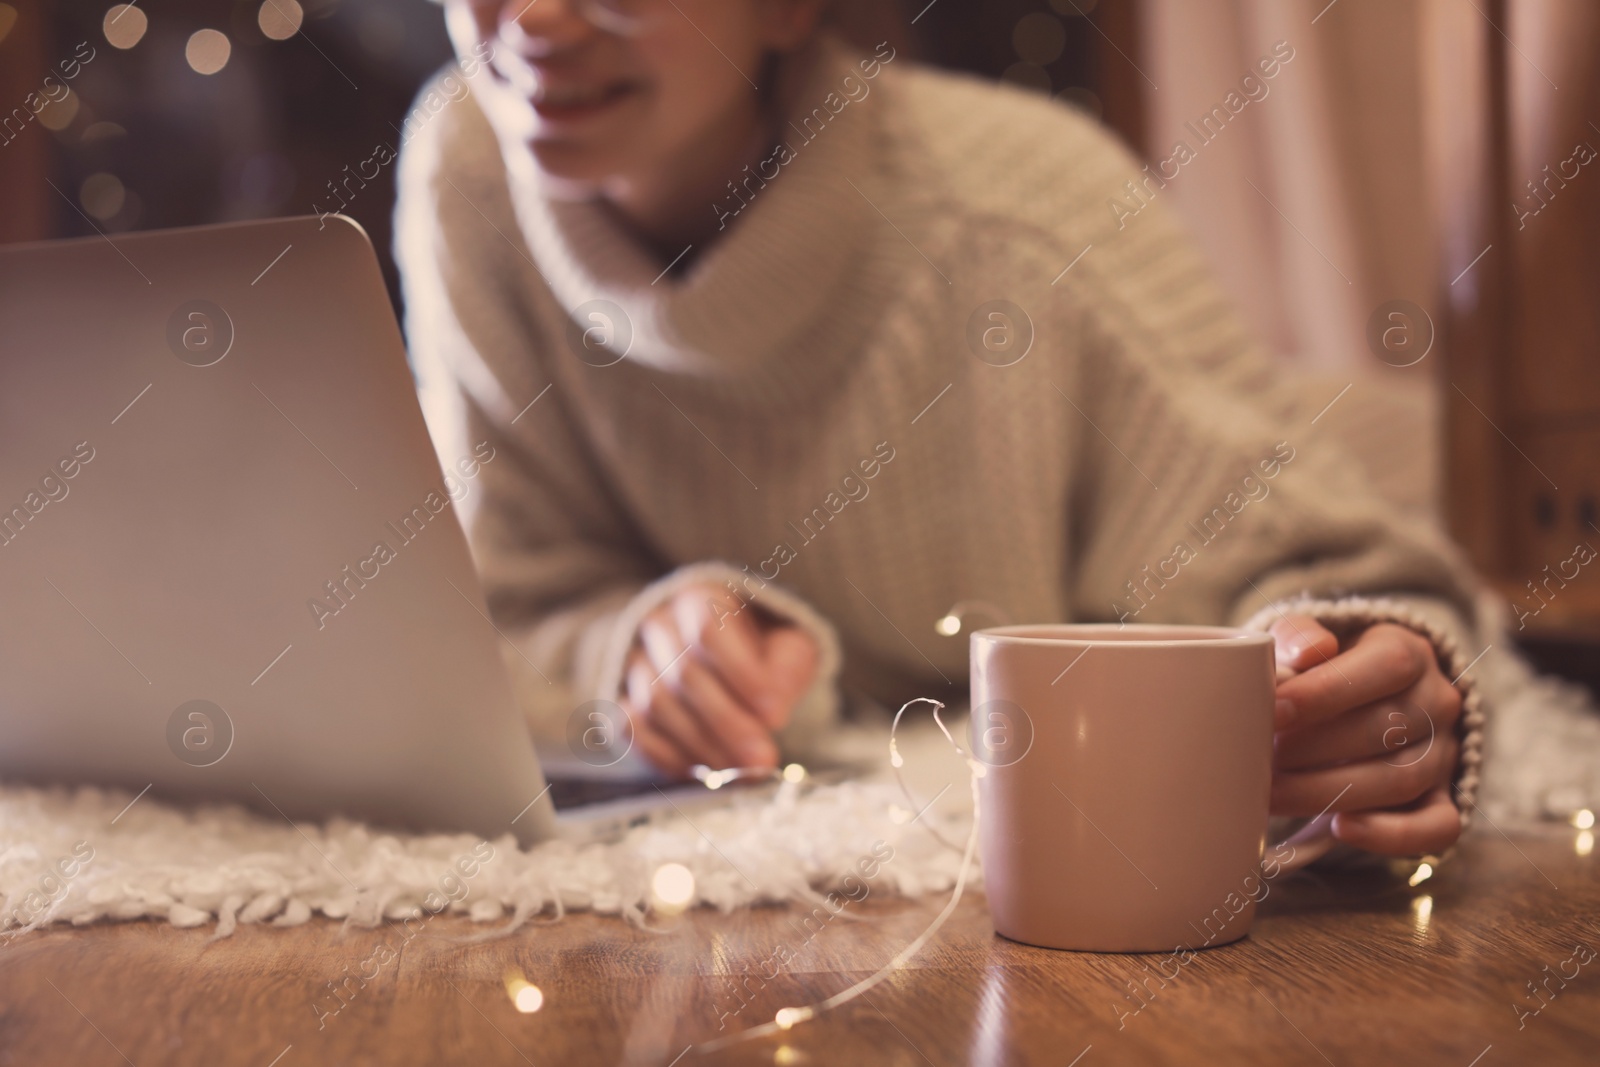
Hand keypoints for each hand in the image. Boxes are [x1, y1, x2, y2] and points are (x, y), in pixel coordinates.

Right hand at [621, 582, 819, 777]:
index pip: (708, 630)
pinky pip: (635, 732)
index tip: (776, 715)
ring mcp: (635, 665)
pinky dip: (672, 758)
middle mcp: (659, 626)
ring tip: (744, 770)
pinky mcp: (624, 704)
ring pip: (656, 706)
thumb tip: (771, 713)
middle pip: (683, 674)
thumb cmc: (765, 653)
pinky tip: (709, 771)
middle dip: (728, 724)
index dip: (741, 675)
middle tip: (762, 758)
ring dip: (703, 745)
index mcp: (701, 599)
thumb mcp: (790, 648)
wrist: (730, 663)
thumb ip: (787, 670)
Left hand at [1269, 615, 1463, 856]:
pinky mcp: (1442, 801)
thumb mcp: (1309, 641)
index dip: (1328, 689)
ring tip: (1274, 793)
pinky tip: (1341, 828)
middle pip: (1386, 727)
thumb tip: (1309, 650)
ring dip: (1331, 790)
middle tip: (1261, 758)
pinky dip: (1390, 834)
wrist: (1360, 705)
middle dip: (1315, 747)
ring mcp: (1444, 755)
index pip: (1386, 666)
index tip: (1274, 710)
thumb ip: (1300, 636)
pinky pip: (1436, 827)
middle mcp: (1436, 703)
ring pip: (1401, 778)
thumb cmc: (1323, 671)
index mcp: (1409, 653)